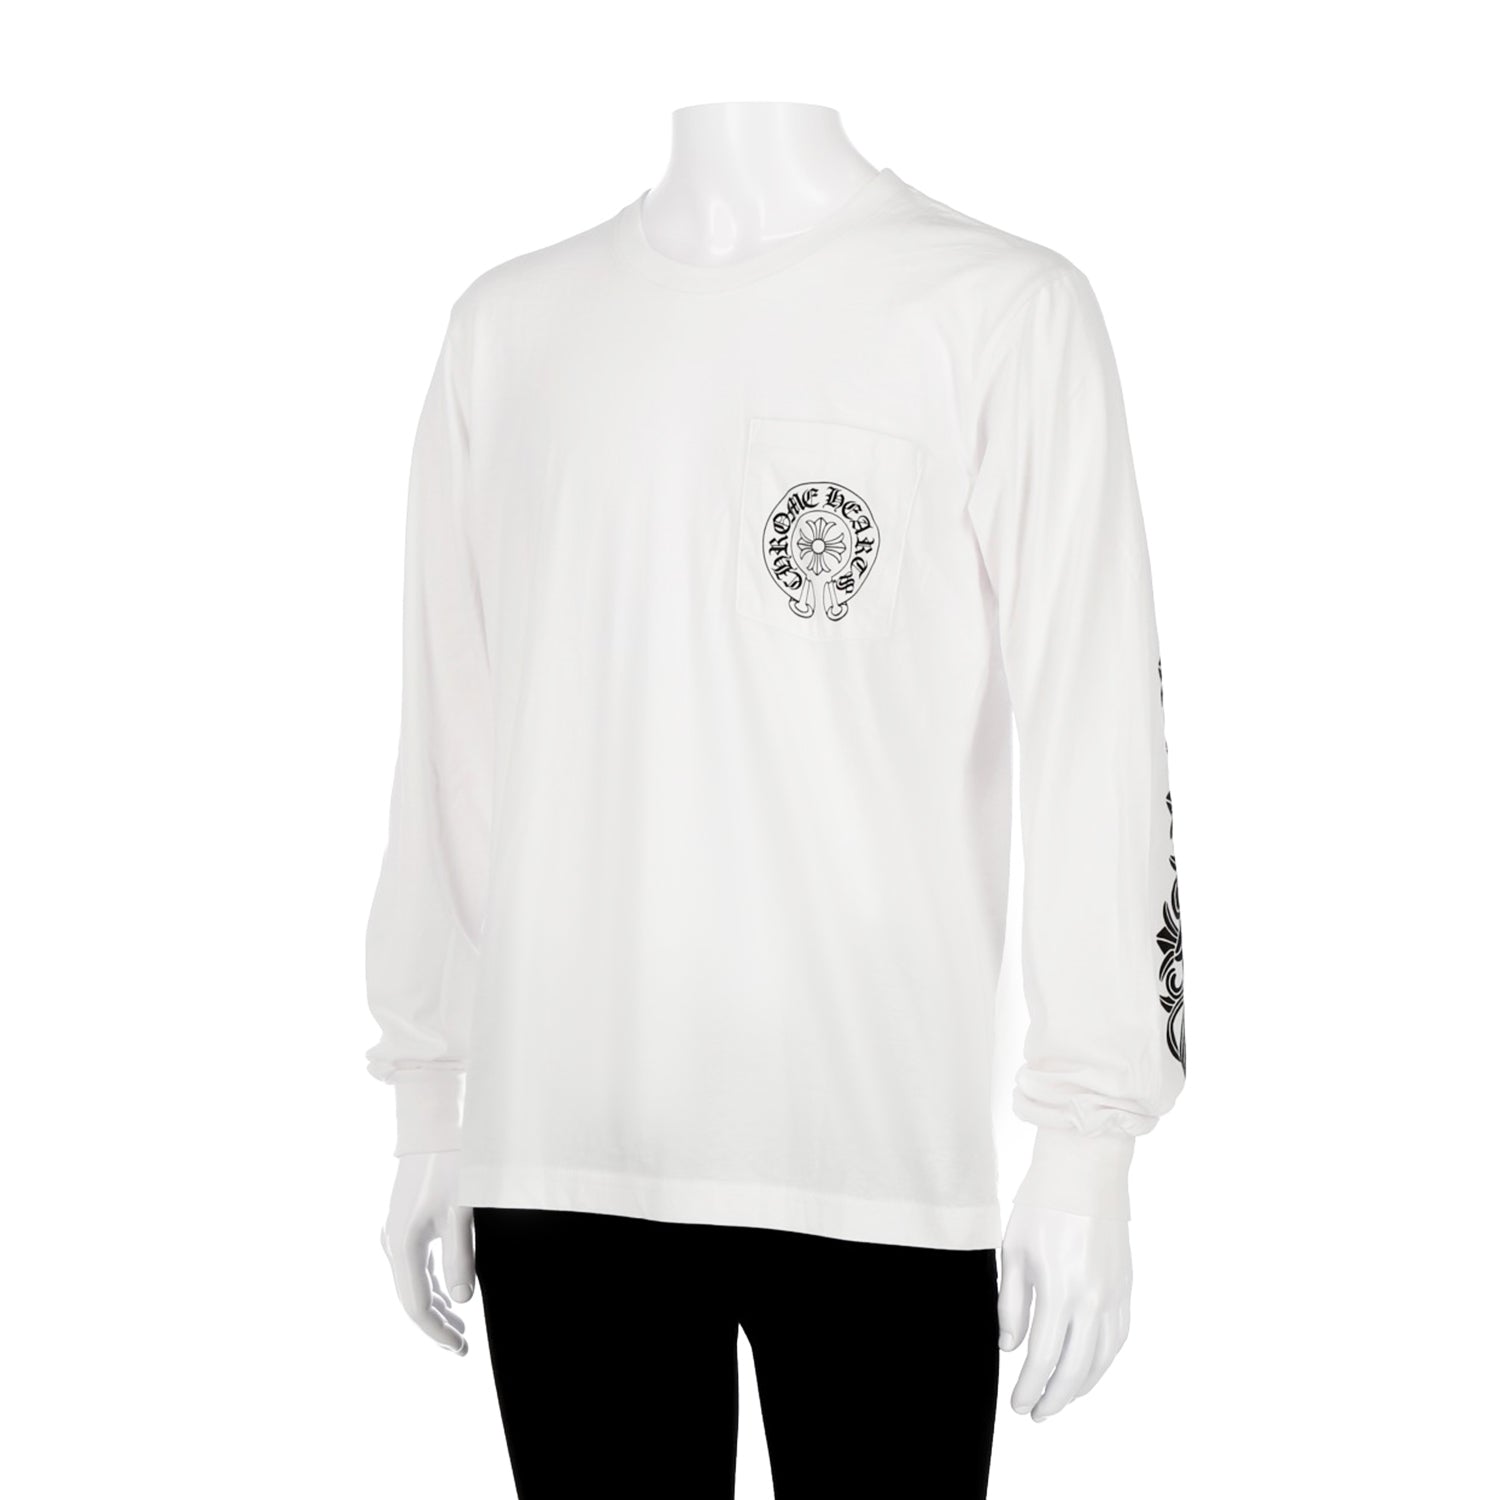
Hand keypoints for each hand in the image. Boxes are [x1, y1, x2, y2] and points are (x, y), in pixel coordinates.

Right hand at [380, 1151, 473, 1353]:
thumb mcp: (461, 1212)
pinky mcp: (404, 1221)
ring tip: (459, 1326)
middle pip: (410, 1297)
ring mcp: (395, 1231)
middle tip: (462, 1346)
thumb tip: (461, 1302)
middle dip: (436, 1325)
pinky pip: (414, 1265)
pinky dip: (431, 1283)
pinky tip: (448, 1292)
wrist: (436, 1122)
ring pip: (411, 1282)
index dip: (436, 1332)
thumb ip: (460, 1258)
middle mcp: (392, 1241)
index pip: (416, 1305)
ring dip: (435, 1305)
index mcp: (403, 1244)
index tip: (459, 1349)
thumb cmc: (452, 1164)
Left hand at [997, 1203, 1130, 1420]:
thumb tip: (1010, 1347)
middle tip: (1036, 1414)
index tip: (1017, 1405)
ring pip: (1103, 1358)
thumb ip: (1011, 1304)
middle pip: (1077, 1368)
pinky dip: (1104, 1361)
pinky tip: (1089, 1367)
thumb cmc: (1043, 1204)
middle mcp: (1093, 1299)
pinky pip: (1119, 1336)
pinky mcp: (1126, 1286)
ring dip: (1082, 1386)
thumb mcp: (1014, 1251)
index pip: (1045, 1358)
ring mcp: (1115, 1294)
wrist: (1086, 1169)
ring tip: (1060, 1398)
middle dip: (1055, 1398)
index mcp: (1060, 1290)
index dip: (1030, 1388)